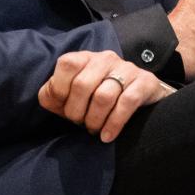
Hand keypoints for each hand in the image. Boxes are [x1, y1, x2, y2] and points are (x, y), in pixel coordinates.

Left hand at [38, 51, 174, 142]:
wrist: (139, 97)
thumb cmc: (96, 98)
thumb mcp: (70, 95)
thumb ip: (52, 95)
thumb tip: (50, 97)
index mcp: (85, 58)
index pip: (67, 64)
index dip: (60, 89)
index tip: (62, 107)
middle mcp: (106, 59)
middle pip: (82, 85)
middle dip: (76, 112)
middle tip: (80, 123)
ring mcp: (127, 68)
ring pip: (103, 96)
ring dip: (94, 120)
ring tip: (94, 130)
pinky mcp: (145, 82)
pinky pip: (127, 102)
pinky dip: (114, 123)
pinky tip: (107, 136)